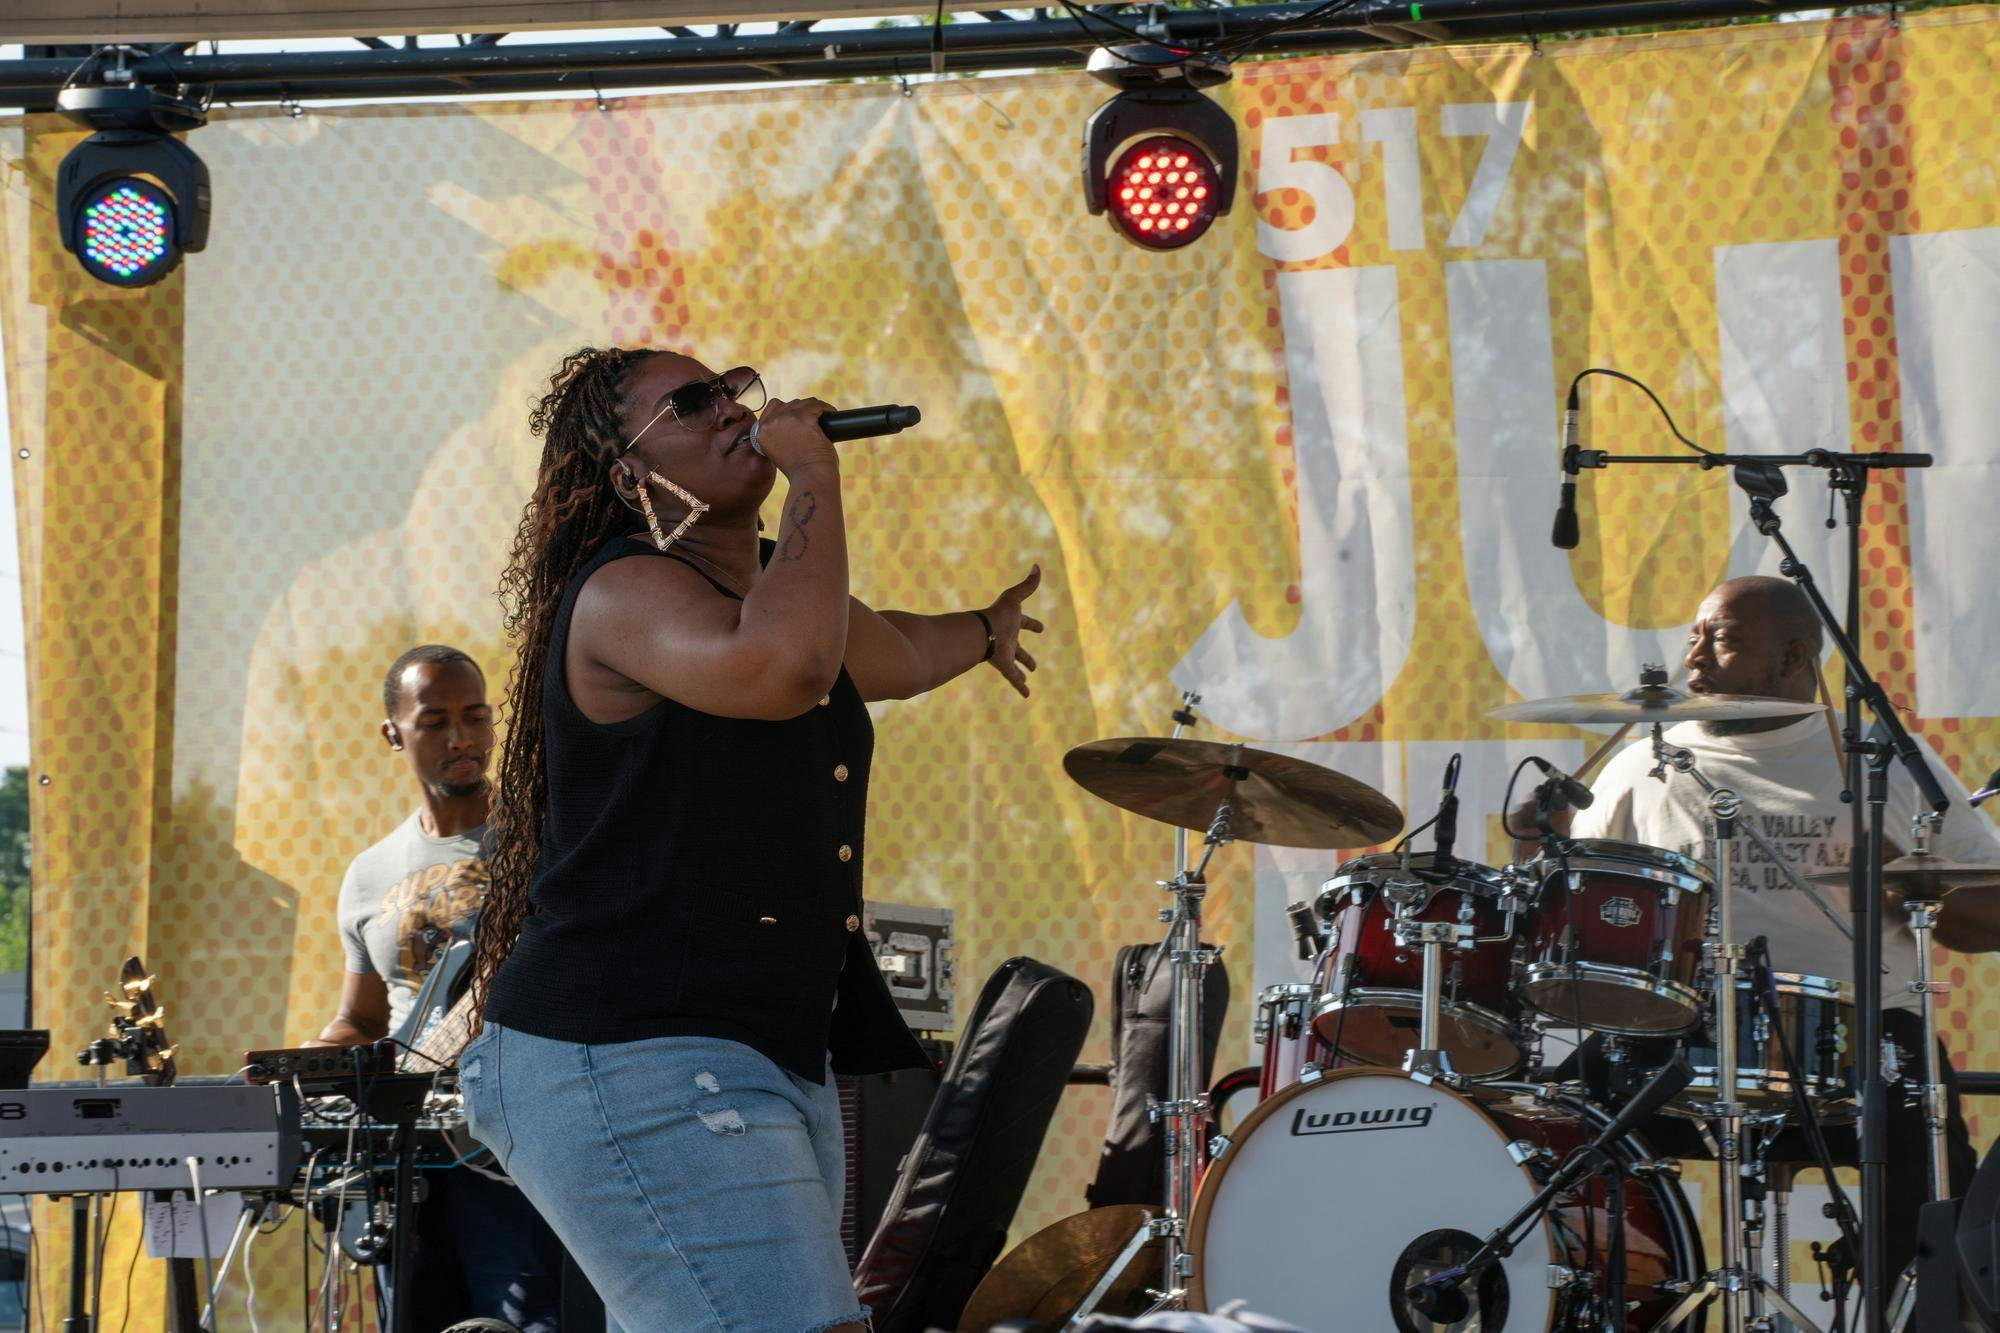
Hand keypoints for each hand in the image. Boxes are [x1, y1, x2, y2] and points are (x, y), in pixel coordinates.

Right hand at [751, 397, 838, 474]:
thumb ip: (779, 434)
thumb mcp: (778, 451)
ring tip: (824, 415)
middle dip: (803, 409)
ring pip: (804, 403)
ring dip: (815, 407)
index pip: (773, 407)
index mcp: (761, 432)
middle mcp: (770, 423)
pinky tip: (832, 413)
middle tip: (814, 417)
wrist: (810, 477)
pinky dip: (826, 408)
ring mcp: (787, 419)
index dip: (788, 408)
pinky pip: (817, 406)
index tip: (799, 414)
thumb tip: (792, 421)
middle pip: (789, 404)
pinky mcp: (804, 418)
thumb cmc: (799, 470)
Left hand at [983, 564, 1043, 697]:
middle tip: (1034, 665)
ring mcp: (1006, 653)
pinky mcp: (1004, 666)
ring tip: (1028, 679)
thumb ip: (1027, 584)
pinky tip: (1027, 696)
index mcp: (1012, 623)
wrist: (983, 632)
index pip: (1024, 622)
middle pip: (1020, 649)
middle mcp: (1009, 639)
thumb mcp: (1015, 597)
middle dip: (1026, 656)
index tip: (1041, 628)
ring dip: (1022, 672)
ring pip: (1016, 665)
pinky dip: (1020, 687)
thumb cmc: (998, 613)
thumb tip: (1037, 566)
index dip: (1033, 625)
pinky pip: (1014, 679)